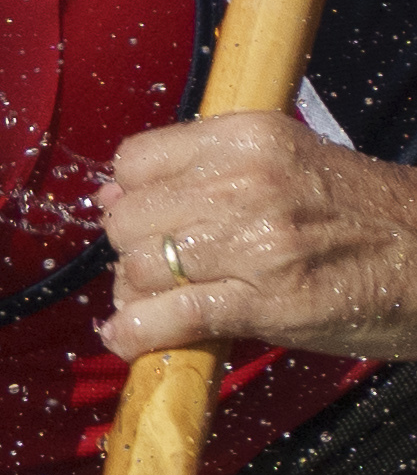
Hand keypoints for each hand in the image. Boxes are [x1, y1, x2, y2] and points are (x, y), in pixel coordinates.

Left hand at [99, 112, 416, 362]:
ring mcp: (255, 242)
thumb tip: (108, 199)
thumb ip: (203, 173)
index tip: (151, 217)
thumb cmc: (366, 214)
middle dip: (135, 247)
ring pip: (141, 267)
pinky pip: (170, 316)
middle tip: (164, 266)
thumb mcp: (288, 164)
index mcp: (247, 137)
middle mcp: (244, 182)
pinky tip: (129, 336)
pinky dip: (138, 332)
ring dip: (139, 293)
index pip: (134, 162)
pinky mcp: (268, 301)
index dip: (133, 196)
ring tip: (162, 301)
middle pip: (129, 219)